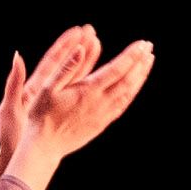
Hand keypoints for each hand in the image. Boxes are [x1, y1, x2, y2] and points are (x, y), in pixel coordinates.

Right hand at [0, 25, 156, 175]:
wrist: (45, 145)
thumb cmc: (42, 115)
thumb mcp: (47, 88)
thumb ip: (65, 67)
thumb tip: (80, 49)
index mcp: (88, 91)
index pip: (117, 69)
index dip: (131, 55)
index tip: (142, 43)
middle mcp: (100, 103)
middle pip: (128, 80)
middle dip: (140, 62)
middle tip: (149, 46)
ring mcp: (104, 114)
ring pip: (129, 93)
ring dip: (140, 76)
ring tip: (148, 60)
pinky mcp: (103, 123)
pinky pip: (123, 105)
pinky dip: (132, 92)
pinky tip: (135, 84)